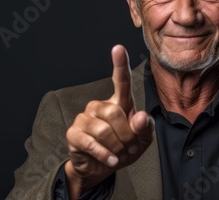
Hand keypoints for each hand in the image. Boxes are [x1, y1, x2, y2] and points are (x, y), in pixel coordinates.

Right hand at [65, 45, 153, 197]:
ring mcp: (85, 118)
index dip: (120, 64)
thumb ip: (145, 128)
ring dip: (117, 147)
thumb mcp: (142, 141)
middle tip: (129, 148)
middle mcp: (100, 105)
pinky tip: (110, 160)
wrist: (102, 169)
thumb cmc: (124, 149)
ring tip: (119, 154)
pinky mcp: (74, 133)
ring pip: (104, 129)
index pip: (121, 81)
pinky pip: (91, 143)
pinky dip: (105, 155)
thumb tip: (139, 117)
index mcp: (119, 102)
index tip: (118, 48)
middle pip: (115, 114)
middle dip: (127, 136)